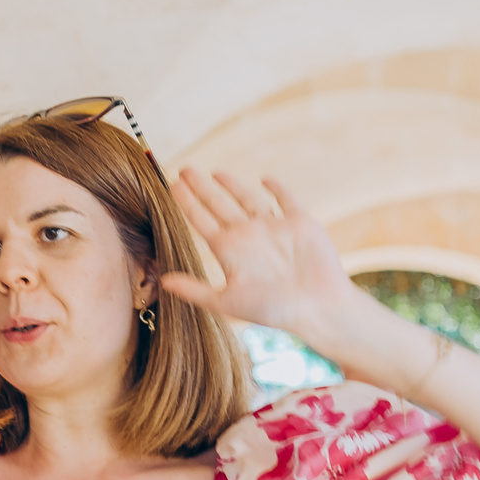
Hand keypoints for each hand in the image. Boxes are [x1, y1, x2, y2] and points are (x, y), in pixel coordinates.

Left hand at [162, 170, 366, 341]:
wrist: (317, 308)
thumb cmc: (273, 310)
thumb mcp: (227, 302)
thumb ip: (194, 290)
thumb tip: (162, 282)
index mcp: (230, 250)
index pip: (202, 220)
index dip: (187, 202)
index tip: (171, 185)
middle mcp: (249, 236)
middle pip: (219, 205)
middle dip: (202, 188)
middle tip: (184, 170)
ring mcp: (273, 228)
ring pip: (248, 200)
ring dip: (233, 186)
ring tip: (215, 173)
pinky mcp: (300, 222)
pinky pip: (286, 200)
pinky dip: (277, 189)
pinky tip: (265, 179)